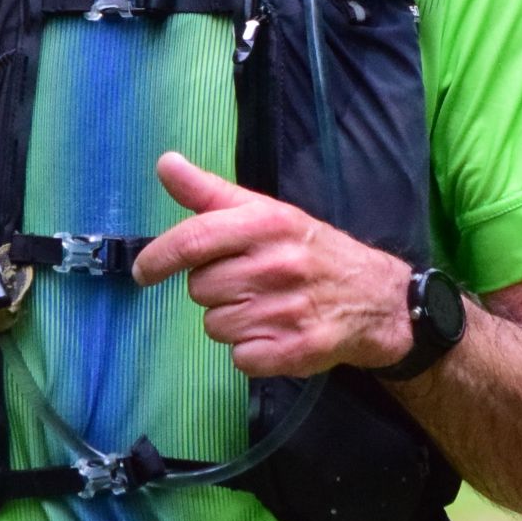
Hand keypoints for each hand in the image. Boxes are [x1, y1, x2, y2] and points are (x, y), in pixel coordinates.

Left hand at [128, 151, 413, 376]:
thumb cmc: (310, 250)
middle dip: (214, 289)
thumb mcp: (265, 212)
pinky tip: (275, 333)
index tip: (144, 272)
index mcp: (266, 224)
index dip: (159, 258)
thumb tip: (165, 163)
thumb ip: (209, 192)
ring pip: (216, 326)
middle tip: (247, 283)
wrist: (377, 297)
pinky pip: (241, 357)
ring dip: (232, 321)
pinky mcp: (298, 350)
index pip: (194, 240)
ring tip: (265, 307)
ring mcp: (289, 310)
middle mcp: (278, 264)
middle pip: (200, 289)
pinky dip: (251, 351)